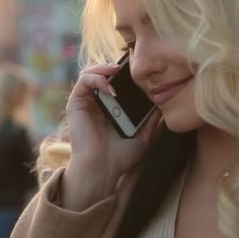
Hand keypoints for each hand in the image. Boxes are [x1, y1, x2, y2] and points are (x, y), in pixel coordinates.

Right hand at [61, 64, 161, 209]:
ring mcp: (85, 104)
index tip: (139, 73)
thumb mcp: (143, 137)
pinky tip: (109, 87)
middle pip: (102, 75)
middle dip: (115, 68)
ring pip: (90, 73)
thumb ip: (151, 121)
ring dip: (104, 68)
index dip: (125, 75)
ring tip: (117, 72)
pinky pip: (83, 81)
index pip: (116, 84)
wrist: (102, 170)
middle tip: (129, 67)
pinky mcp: (76, 104)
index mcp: (110, 110)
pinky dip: (96, 78)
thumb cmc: (120, 158)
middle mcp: (96, 104)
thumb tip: (163, 106)